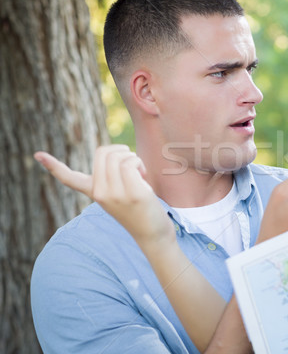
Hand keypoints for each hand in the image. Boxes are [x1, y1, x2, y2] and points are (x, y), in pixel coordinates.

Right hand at [34, 145, 173, 247]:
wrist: (153, 235)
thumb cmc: (140, 210)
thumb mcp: (120, 192)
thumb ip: (113, 176)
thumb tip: (117, 154)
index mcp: (94, 192)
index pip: (69, 178)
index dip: (53, 165)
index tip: (37, 155)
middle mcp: (99, 193)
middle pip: (102, 152)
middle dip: (120, 150)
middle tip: (132, 163)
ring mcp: (114, 194)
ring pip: (117, 156)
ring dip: (132, 157)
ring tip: (140, 172)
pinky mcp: (132, 194)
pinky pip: (130, 163)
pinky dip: (138, 163)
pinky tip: (144, 176)